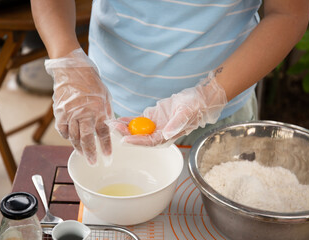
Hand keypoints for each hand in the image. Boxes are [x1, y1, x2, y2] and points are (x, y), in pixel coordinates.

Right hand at [45, 48, 113, 164]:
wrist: (72, 68)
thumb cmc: (91, 82)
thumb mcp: (105, 96)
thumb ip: (106, 113)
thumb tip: (109, 128)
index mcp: (97, 109)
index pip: (103, 133)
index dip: (106, 147)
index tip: (107, 157)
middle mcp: (83, 113)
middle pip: (87, 138)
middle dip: (90, 153)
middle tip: (93, 162)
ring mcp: (69, 113)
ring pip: (73, 136)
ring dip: (78, 147)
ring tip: (83, 154)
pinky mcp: (59, 111)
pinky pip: (62, 129)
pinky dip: (67, 136)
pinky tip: (71, 140)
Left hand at [108, 72, 226, 145]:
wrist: (197, 99)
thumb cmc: (194, 107)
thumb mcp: (186, 113)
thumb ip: (176, 124)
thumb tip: (166, 134)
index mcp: (167, 137)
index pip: (149, 142)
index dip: (136, 141)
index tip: (124, 139)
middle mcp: (159, 134)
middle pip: (139, 137)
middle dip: (125, 133)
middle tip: (112, 127)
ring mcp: (154, 126)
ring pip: (136, 129)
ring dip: (124, 127)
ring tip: (111, 123)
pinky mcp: (152, 118)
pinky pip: (137, 121)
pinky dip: (128, 120)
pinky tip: (118, 118)